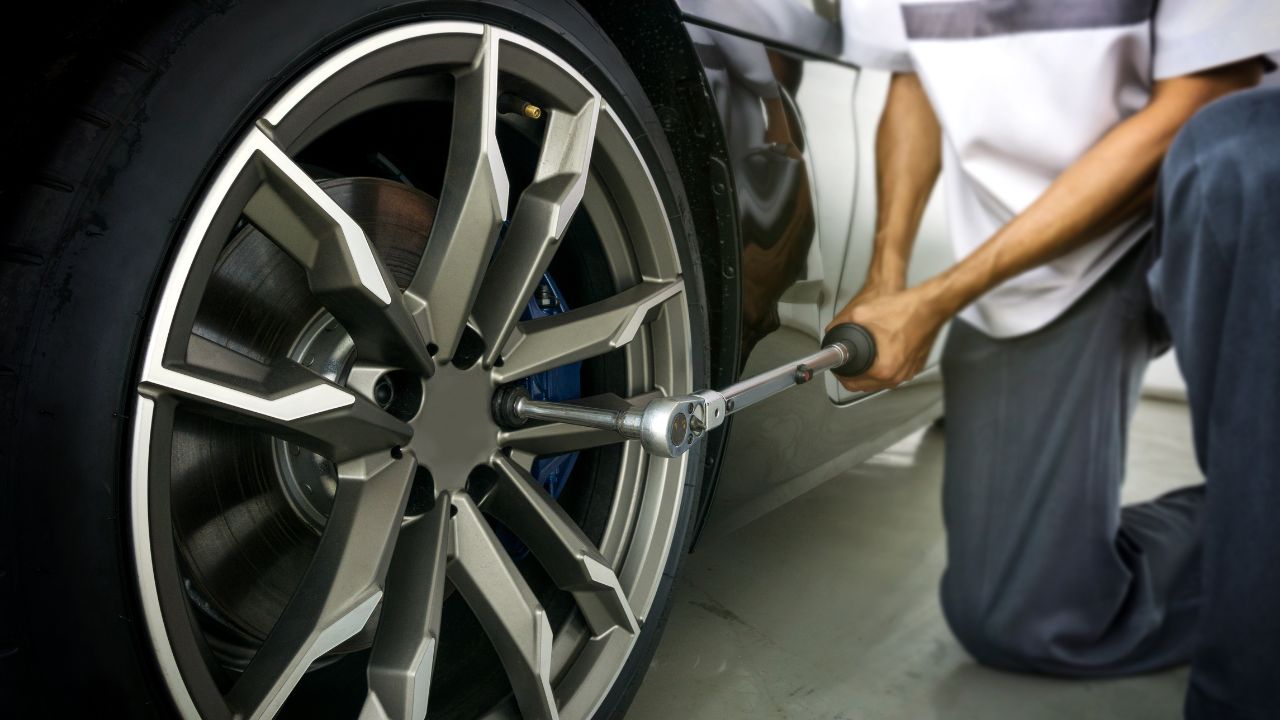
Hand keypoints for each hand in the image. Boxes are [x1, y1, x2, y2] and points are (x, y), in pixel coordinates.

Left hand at [826, 283, 948, 392]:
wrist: (930, 305)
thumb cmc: (905, 310)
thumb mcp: (860, 313)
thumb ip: (840, 324)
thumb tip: (831, 330)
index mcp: (884, 368)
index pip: (852, 384)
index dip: (839, 374)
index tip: (837, 366)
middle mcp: (898, 375)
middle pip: (865, 385)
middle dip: (853, 374)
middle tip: (846, 361)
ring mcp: (909, 372)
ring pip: (881, 380)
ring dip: (869, 371)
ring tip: (862, 356)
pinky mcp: (916, 365)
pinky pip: (895, 371)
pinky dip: (885, 365)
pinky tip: (881, 352)